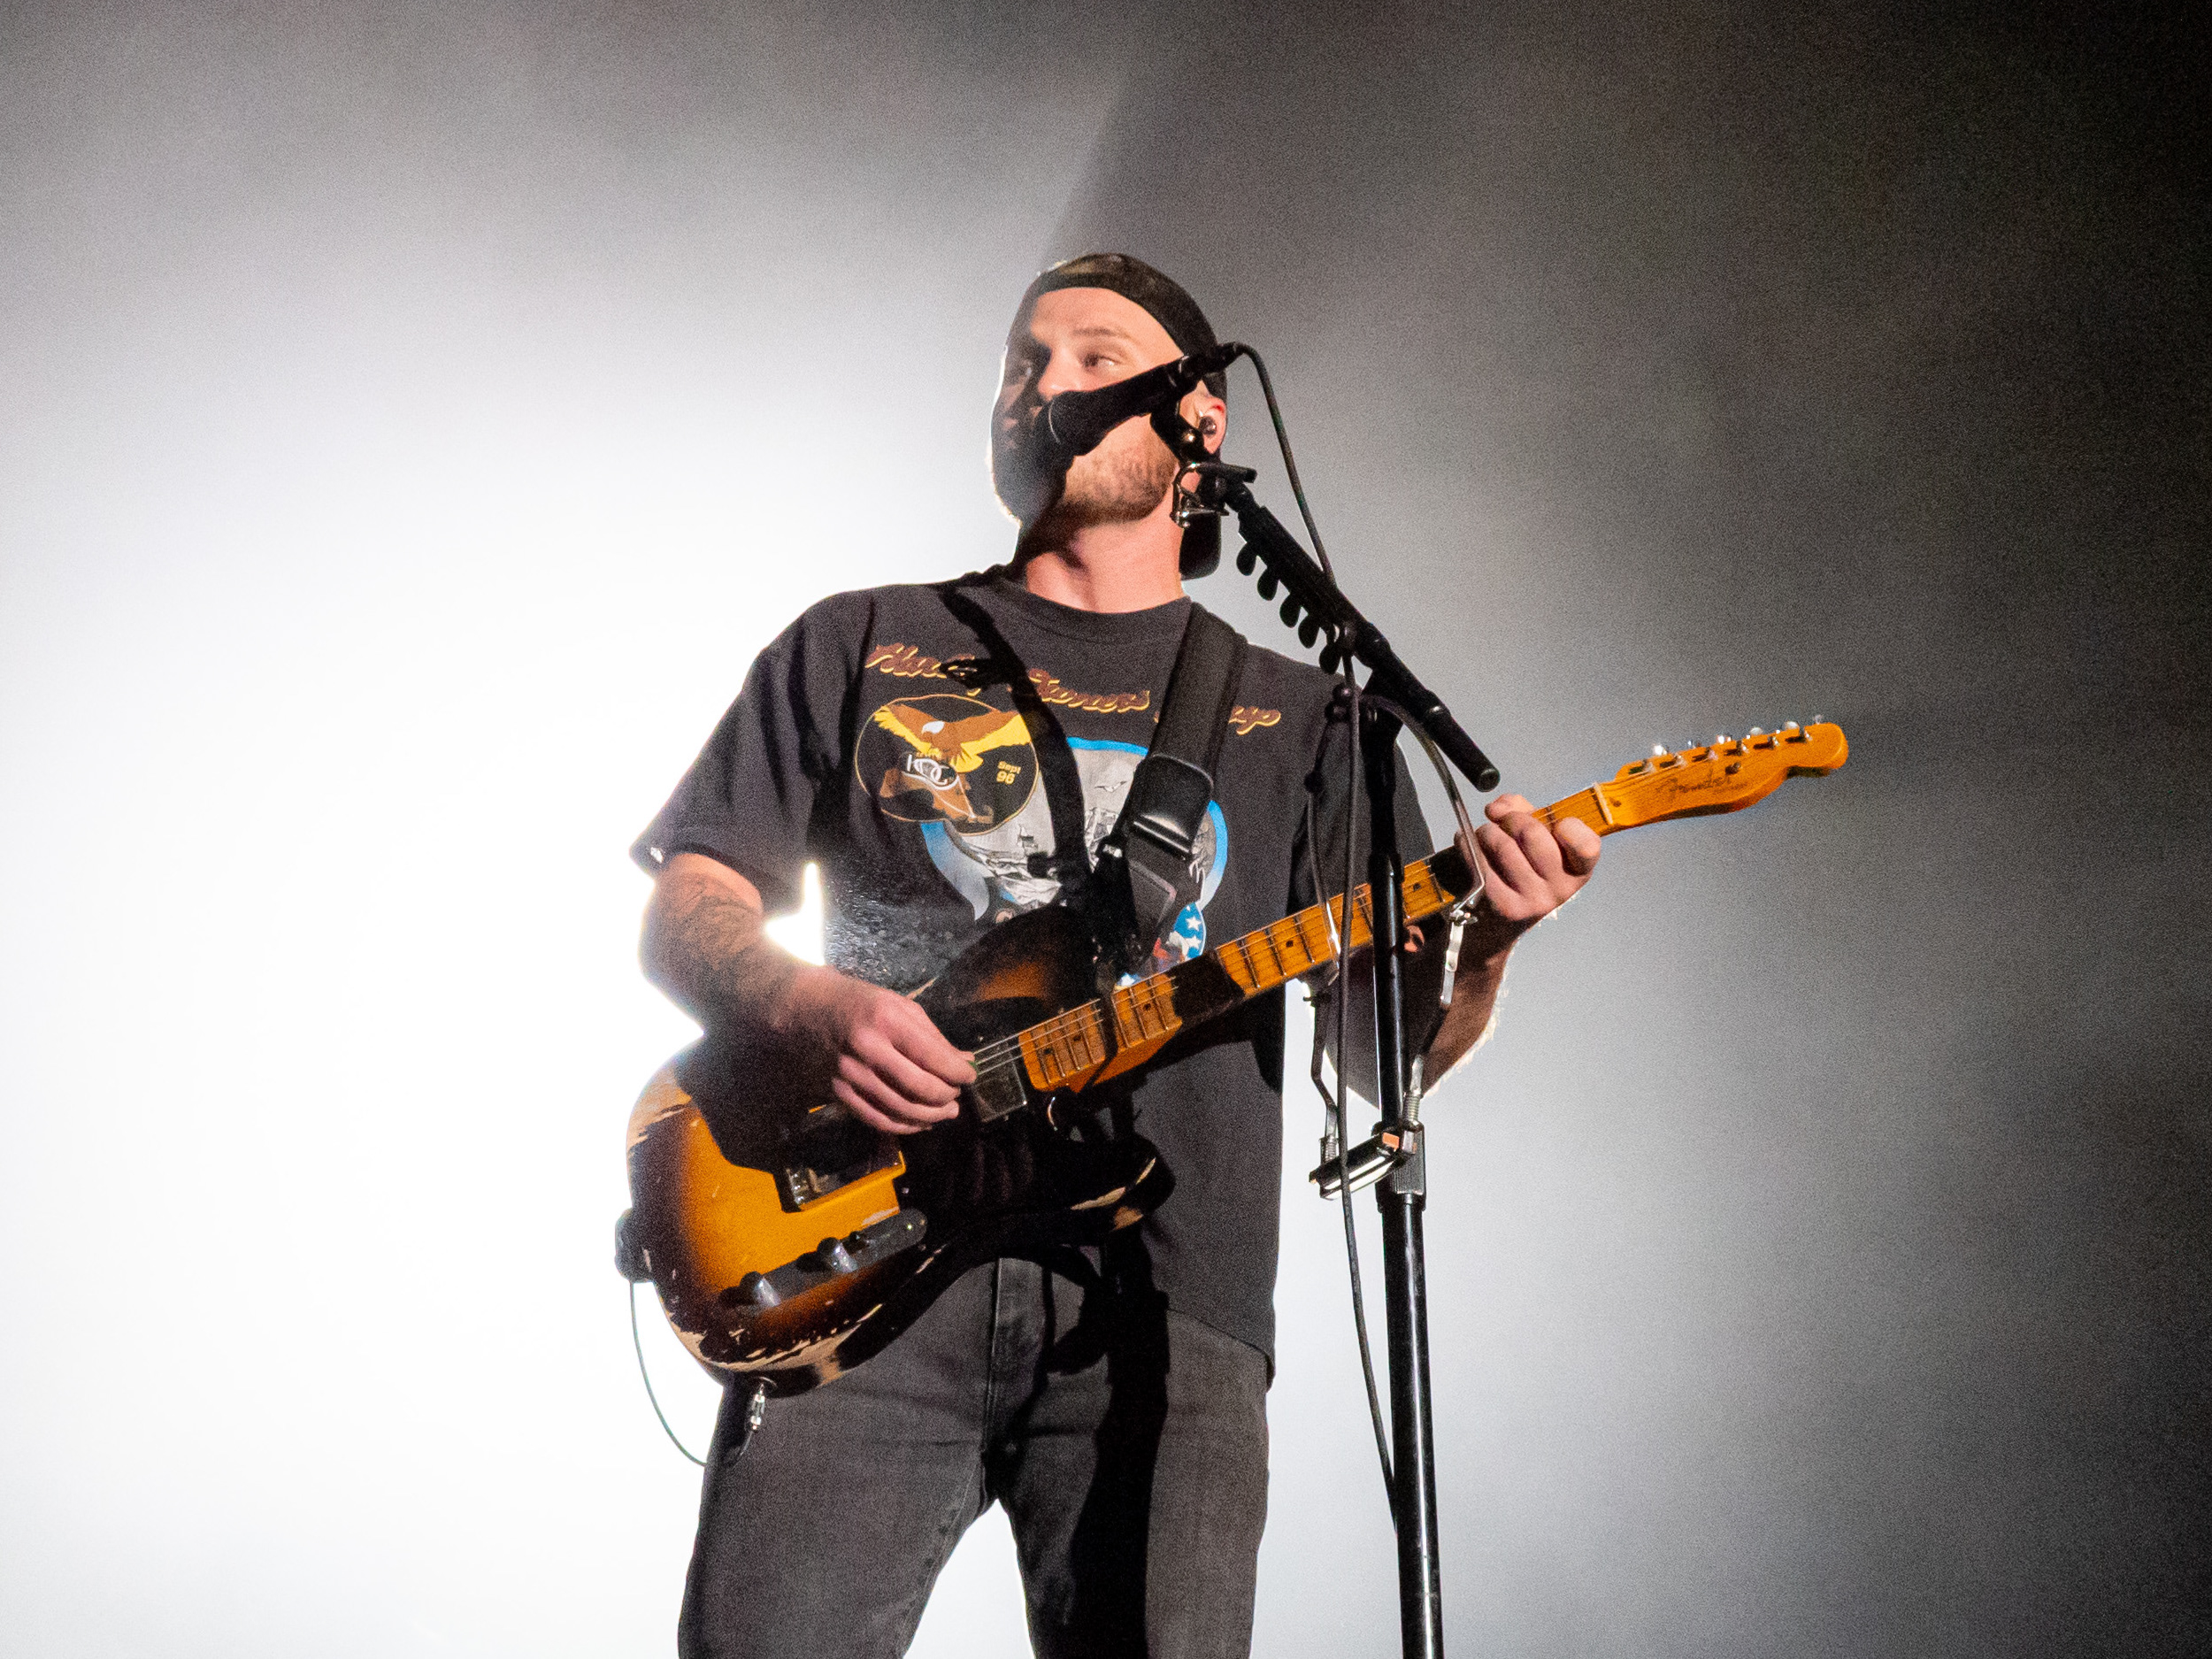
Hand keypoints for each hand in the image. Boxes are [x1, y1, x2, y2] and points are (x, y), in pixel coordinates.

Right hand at [785, 968, 975, 1134]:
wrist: (803, 1010)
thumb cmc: (858, 1002)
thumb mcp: (898, 1005)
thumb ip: (932, 1035)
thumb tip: (965, 1060)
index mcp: (887, 1020)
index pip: (933, 1056)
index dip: (958, 1072)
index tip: (969, 1076)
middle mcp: (868, 1049)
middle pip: (920, 1087)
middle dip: (947, 1096)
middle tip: (957, 1097)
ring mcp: (851, 1074)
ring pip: (900, 1108)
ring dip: (930, 1115)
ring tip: (946, 1113)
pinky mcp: (838, 1093)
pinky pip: (876, 1119)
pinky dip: (903, 1125)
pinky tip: (920, 1123)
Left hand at [1458, 794, 1600, 953]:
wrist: (1498, 923)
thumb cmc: (1521, 867)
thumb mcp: (1535, 837)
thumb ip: (1523, 810)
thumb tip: (1498, 809)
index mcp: (1578, 870)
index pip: (1586, 846)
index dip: (1569, 826)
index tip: (1556, 824)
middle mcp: (1561, 889)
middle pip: (1533, 834)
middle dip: (1512, 819)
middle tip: (1505, 823)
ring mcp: (1533, 901)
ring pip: (1502, 845)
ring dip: (1487, 831)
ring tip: (1487, 837)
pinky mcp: (1503, 906)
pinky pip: (1479, 862)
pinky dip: (1468, 845)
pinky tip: (1470, 846)